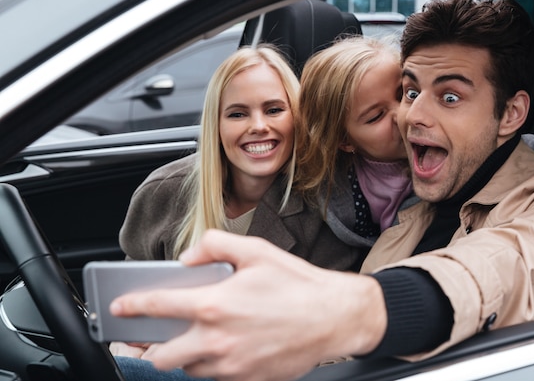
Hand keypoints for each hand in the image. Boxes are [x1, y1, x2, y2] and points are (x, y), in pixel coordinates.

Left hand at [110, 229, 386, 380]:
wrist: (334, 318)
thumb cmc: (298, 285)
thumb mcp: (256, 251)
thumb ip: (214, 246)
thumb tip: (188, 257)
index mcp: (215, 305)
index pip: (158, 307)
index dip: (131, 306)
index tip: (119, 307)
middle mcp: (217, 340)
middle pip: (162, 356)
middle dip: (148, 347)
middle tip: (147, 337)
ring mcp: (232, 364)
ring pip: (188, 370)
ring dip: (181, 356)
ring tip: (188, 339)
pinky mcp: (247, 379)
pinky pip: (215, 377)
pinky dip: (209, 365)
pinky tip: (220, 348)